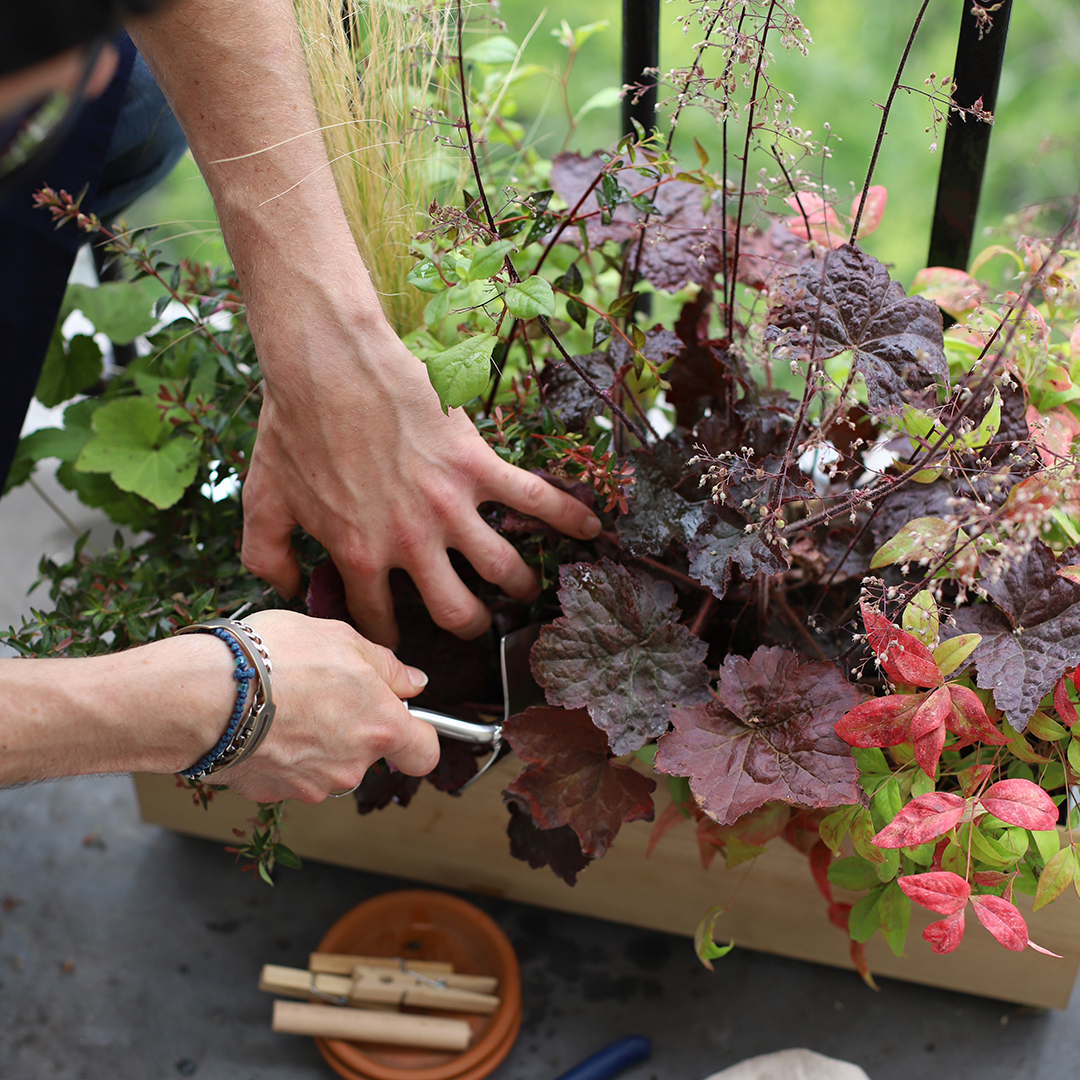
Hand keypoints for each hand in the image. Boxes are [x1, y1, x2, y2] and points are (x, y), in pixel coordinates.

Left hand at [128, 0, 598, 645]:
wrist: (327, 363)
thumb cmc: (293, 425)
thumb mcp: (264, 496)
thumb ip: (266, 553)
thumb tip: (285, 586)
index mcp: (359, 553)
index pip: (379, 621)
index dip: (388, 638)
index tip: (397, 639)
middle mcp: (410, 542)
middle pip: (456, 612)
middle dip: (469, 626)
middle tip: (475, 622)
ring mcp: (449, 506)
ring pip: (502, 568)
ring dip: (519, 587)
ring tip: (524, 591)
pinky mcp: (476, 466)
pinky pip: (533, 498)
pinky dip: (567, 517)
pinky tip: (591, 530)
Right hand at [219, 610, 439, 802]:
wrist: (203, 694)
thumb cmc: (273, 658)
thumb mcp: (341, 638)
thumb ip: (386, 666)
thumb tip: (413, 683)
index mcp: (380, 726)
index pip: (424, 752)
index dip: (417, 735)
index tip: (402, 718)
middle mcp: (352, 765)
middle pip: (367, 753)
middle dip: (352, 727)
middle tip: (320, 690)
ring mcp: (311, 785)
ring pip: (326, 764)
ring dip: (314, 740)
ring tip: (282, 699)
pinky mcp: (271, 794)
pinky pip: (287, 772)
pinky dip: (278, 752)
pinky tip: (258, 721)